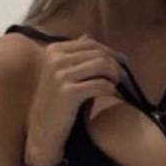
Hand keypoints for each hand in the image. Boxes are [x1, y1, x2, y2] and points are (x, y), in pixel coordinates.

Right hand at [25, 35, 123, 165]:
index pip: (90, 43)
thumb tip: (88, 34)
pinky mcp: (69, 92)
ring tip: (115, 86)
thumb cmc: (57, 102)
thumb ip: (74, 55)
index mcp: (53, 50)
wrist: (44, 130)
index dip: (110, 52)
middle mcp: (55, 59)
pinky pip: (101, 85)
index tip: (122, 62)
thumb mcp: (61, 74)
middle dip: (115, 64)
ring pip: (102, 65)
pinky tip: (111, 95)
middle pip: (98, 53)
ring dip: (115, 76)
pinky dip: (110, 90)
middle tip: (121, 78)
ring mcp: (60, 75)